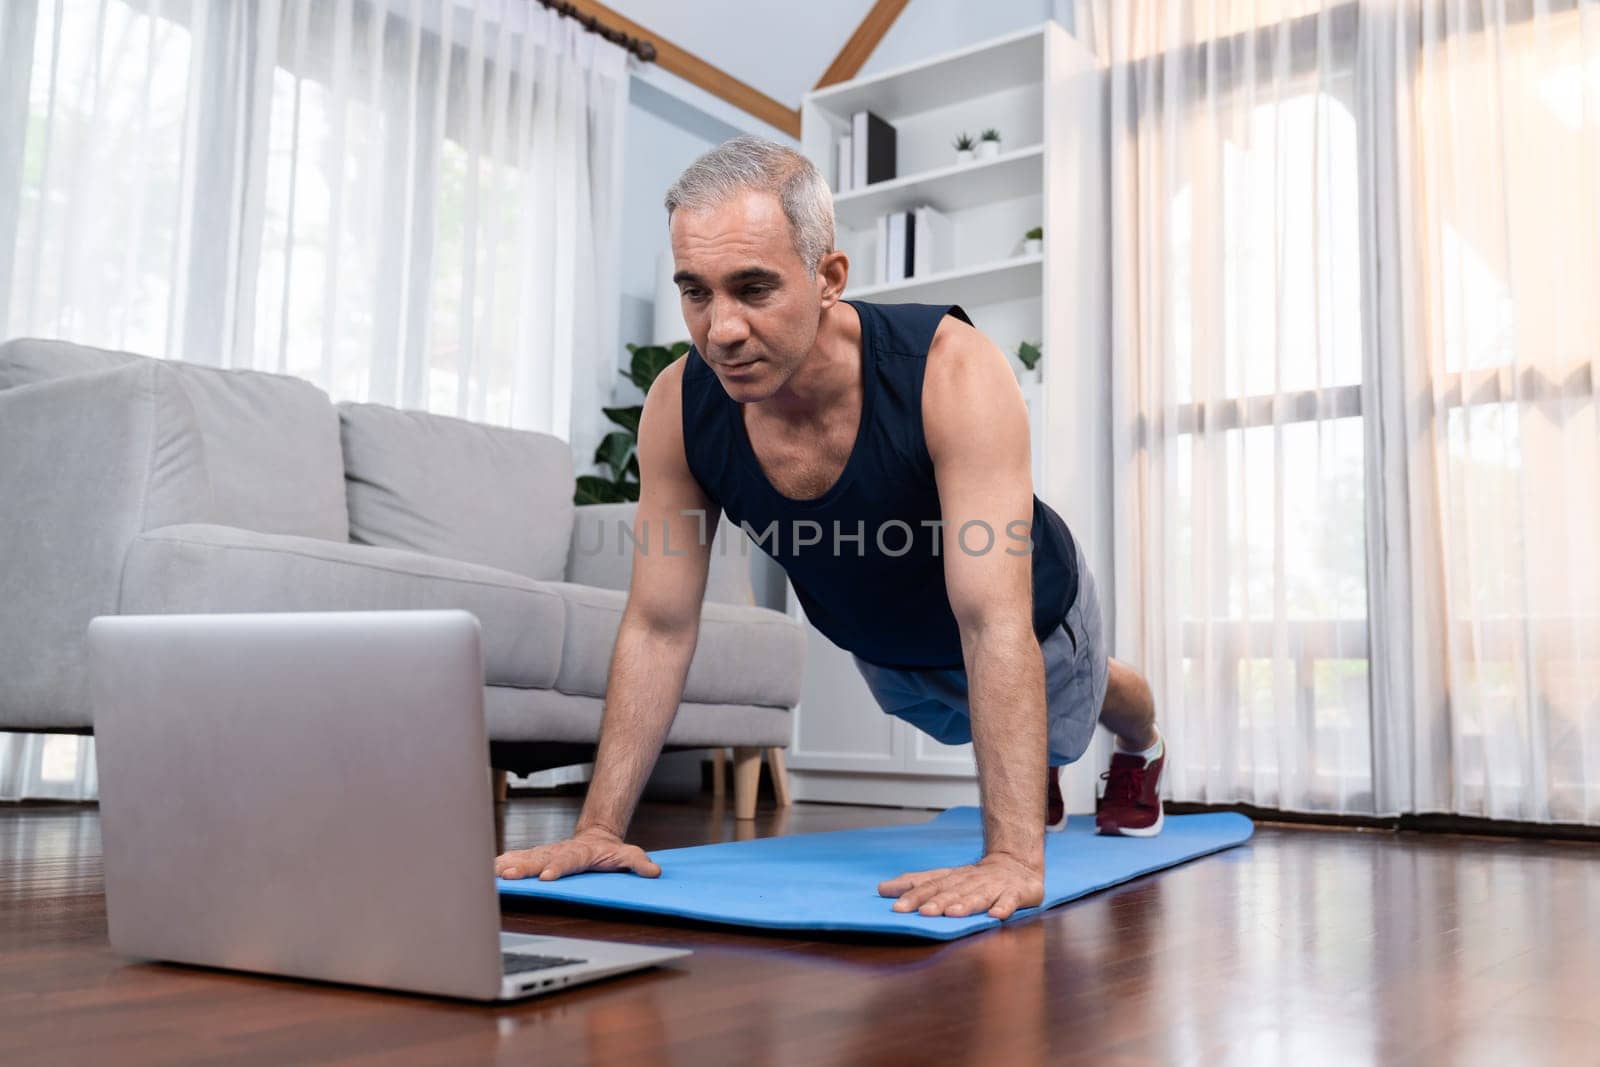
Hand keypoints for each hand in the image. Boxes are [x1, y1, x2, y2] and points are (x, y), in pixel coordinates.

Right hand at [495, 827, 660, 880]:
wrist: (596, 837)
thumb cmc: (610, 851)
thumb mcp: (627, 854)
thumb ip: (638, 862)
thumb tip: (653, 871)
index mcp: (580, 853)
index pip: (568, 861)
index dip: (558, 868)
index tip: (547, 876)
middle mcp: (560, 852)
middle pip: (541, 859)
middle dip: (525, 868)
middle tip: (510, 875)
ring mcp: (548, 853)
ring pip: (527, 858)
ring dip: (510, 865)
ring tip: (493, 872)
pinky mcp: (540, 856)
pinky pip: (520, 858)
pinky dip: (505, 862)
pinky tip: (490, 869)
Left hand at [878, 852, 1043, 919]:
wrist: (1016, 864)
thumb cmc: (975, 877)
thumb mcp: (944, 878)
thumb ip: (915, 883)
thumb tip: (881, 889)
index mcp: (952, 878)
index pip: (930, 885)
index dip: (914, 896)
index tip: (897, 907)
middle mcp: (971, 882)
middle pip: (952, 892)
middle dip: (937, 902)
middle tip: (923, 913)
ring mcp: (994, 887)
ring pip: (978, 896)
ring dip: (966, 904)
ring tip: (953, 913)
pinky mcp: (1016, 893)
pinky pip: (1010, 900)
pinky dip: (1003, 907)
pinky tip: (996, 915)